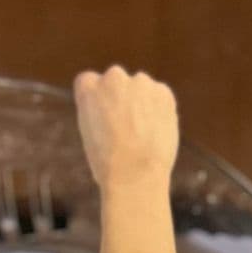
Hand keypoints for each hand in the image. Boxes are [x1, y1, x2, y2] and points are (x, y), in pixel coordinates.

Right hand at [73, 67, 179, 191]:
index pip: (89, 81)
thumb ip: (98, 112)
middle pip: (116, 82)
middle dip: (120, 98)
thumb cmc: (107, 164)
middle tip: (124, 126)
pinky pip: (160, 96)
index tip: (102, 115)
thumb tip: (112, 111)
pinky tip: (155, 132)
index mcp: (88, 88)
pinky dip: (159, 110)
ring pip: (140, 88)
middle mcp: (113, 77)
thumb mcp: (89, 133)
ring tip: (142, 133)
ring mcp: (140, 82)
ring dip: (141, 103)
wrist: (135, 174)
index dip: (97, 100)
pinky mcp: (163, 92)